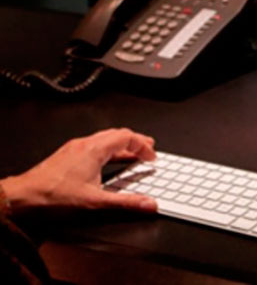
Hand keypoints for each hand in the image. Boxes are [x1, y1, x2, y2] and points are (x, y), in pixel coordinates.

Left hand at [0, 128, 157, 214]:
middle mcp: (85, 144)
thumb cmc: (54, 196)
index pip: (127, 137)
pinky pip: (93, 145)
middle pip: (117, 134)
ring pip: (104, 139)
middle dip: (135, 142)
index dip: (143, 145)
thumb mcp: (96, 202)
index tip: (151, 156)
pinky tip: (106, 163)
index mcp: (95, 149)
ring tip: (130, 155)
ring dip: (121, 145)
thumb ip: (126, 202)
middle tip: (147, 150)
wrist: (23, 197)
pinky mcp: (67, 155)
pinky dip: (107, 150)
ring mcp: (74, 148)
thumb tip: (148, 204)